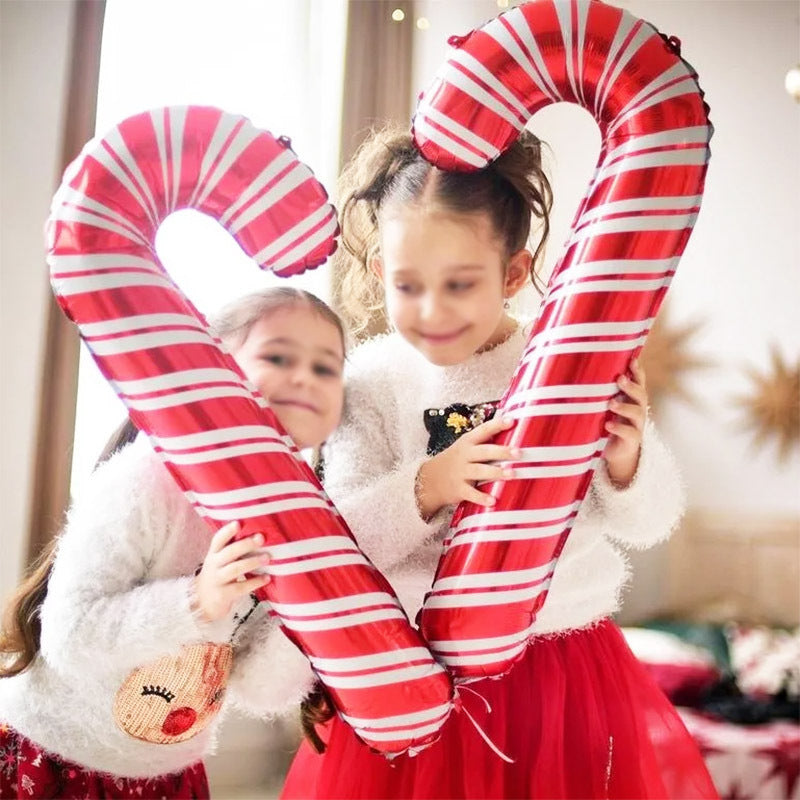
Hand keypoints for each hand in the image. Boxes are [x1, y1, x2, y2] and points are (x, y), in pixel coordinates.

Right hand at [191, 521, 269, 622]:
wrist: (201, 603)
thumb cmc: (218, 575)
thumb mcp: (219, 561)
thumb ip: (232, 550)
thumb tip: (259, 535)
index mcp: (213, 554)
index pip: (218, 540)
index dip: (227, 531)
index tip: (238, 523)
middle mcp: (213, 565)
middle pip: (229, 552)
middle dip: (245, 544)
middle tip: (261, 538)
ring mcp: (217, 580)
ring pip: (235, 569)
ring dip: (252, 562)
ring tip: (267, 558)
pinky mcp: (223, 595)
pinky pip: (240, 587)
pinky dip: (255, 582)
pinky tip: (267, 578)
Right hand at [415, 415, 518, 518]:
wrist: (430, 479)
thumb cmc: (455, 461)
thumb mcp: (465, 447)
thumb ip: (484, 441)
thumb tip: (510, 432)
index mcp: (468, 442)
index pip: (483, 430)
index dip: (497, 425)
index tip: (511, 421)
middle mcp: (465, 456)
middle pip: (484, 451)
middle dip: (501, 451)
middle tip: (518, 452)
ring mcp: (461, 472)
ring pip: (479, 471)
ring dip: (496, 472)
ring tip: (512, 474)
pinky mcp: (458, 489)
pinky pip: (471, 493)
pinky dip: (481, 497)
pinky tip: (492, 501)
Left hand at [603, 358, 647, 487]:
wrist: (615, 452)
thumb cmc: (607, 422)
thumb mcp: (603, 406)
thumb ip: (597, 393)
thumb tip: (573, 374)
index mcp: (632, 399)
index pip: (639, 382)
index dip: (637, 372)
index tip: (632, 360)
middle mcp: (637, 410)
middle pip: (641, 395)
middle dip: (631, 386)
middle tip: (620, 379)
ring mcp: (636, 425)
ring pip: (637, 413)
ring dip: (624, 407)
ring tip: (611, 403)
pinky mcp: (632, 440)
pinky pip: (629, 433)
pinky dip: (619, 428)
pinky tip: (608, 424)